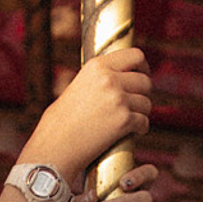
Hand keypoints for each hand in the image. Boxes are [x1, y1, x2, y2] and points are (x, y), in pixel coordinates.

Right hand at [24, 44, 150, 180]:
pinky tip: (132, 132)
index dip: (143, 67)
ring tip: (129, 120)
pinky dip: (140, 128)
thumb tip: (124, 77)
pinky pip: (144, 122)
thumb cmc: (62, 121)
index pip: (135, 55)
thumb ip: (101, 78)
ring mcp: (118, 99)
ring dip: (141, 113)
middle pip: (145, 81)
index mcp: (97, 66)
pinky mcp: (124, 120)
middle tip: (135, 104)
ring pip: (147, 103)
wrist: (55, 145)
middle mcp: (109, 79)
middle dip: (143, 94)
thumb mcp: (79, 86)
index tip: (142, 76)